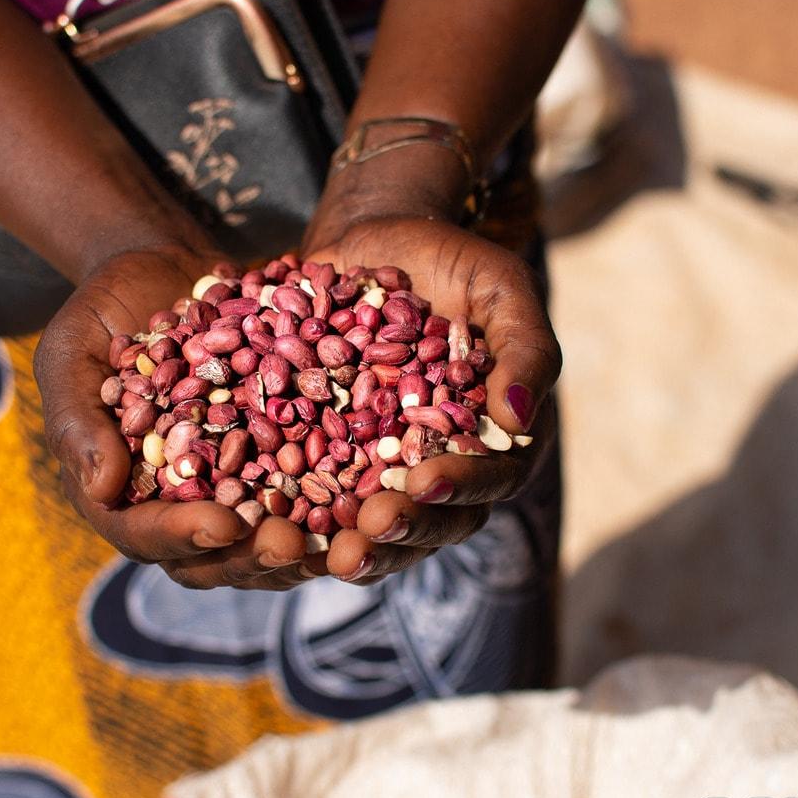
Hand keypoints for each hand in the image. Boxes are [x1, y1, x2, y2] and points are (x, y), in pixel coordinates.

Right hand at [35, 246, 319, 589]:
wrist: (166, 270)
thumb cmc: (105, 312)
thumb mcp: (72, 352)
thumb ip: (79, 420)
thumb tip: (103, 489)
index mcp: (123, 494)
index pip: (146, 535)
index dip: (183, 536)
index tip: (224, 523)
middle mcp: (182, 503)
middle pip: (215, 558)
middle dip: (252, 557)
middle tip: (290, 544)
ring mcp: (235, 485)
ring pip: (268, 538)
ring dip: (304, 544)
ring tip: (340, 536)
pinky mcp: (281, 456)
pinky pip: (312, 489)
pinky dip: (340, 496)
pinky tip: (374, 490)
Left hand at [302, 216, 560, 584]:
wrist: (373, 241)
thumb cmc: (450, 262)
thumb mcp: (498, 287)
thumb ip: (524, 348)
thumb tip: (520, 419)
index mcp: (495, 436)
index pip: (492, 478)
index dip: (462, 486)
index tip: (424, 480)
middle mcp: (443, 464)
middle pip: (435, 520)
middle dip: (406, 531)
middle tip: (373, 528)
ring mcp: (384, 468)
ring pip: (378, 527)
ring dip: (357, 546)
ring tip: (329, 555)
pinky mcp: (330, 458)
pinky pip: (317, 500)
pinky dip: (299, 517)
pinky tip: (273, 524)